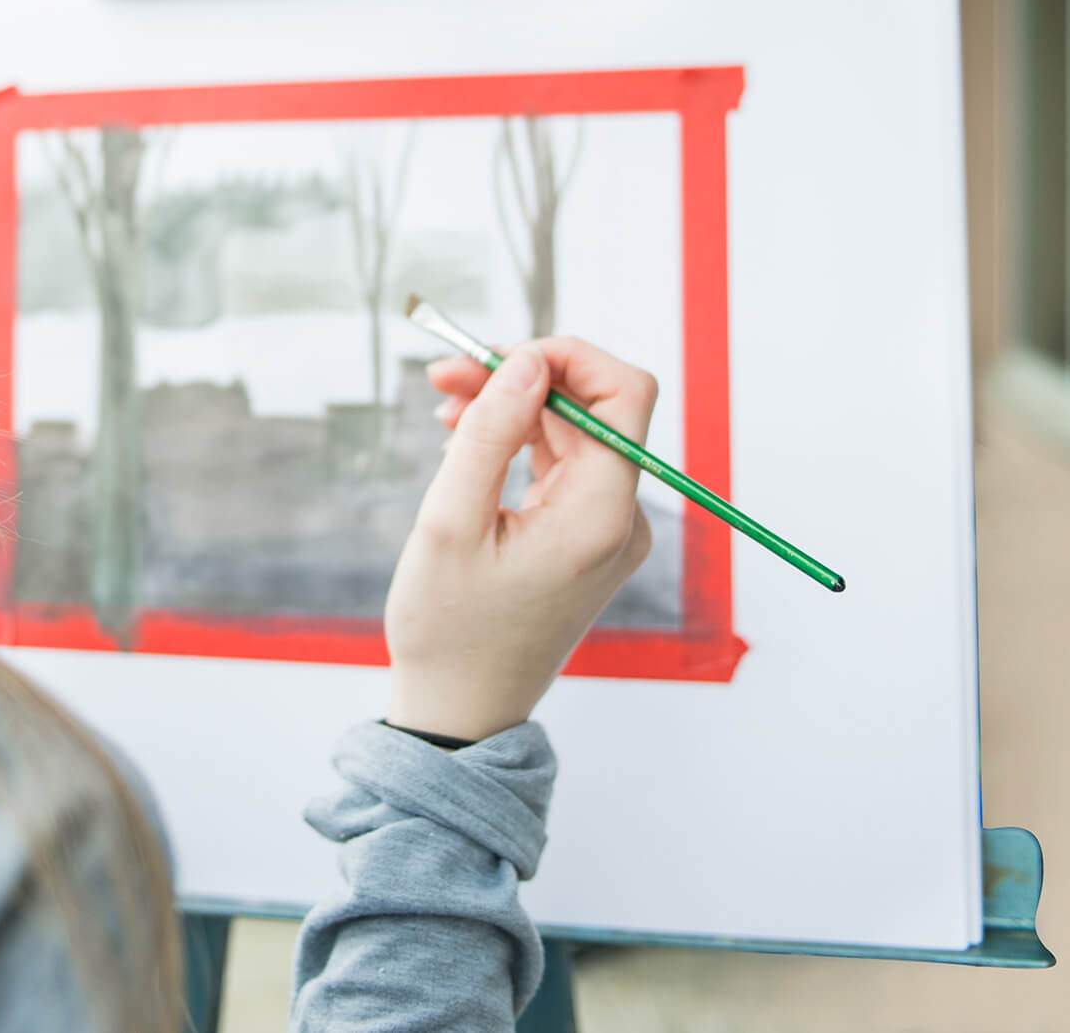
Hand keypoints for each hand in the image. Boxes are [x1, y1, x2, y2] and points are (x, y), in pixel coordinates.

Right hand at [382, 337, 657, 741]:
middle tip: (447, 372)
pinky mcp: (586, 539)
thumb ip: (492, 433)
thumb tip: (529, 363)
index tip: (496, 359)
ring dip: (516, 407)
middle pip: (596, 407)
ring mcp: (608, 531)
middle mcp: (620, 519)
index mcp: (601, 515)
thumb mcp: (450, 523)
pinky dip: (520, 443)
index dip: (566, 358)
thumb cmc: (449, 631)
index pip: (623, 393)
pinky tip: (468, 441)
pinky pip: (564, 466)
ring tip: (446, 403)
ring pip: (575, 432)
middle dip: (525, 376)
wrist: (460, 712)